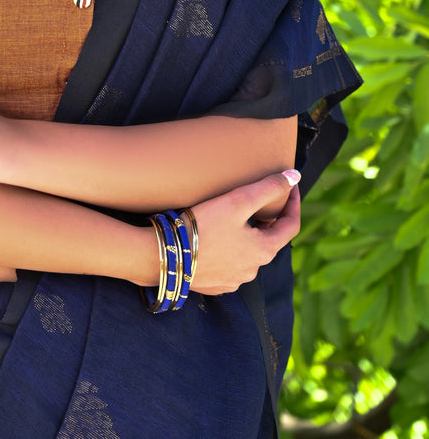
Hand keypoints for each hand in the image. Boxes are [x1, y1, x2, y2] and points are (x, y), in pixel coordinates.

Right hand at [188, 170, 300, 294]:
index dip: (292, 203)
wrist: (166, 256)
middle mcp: (253, 270)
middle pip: (269, 240)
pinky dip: (229, 249)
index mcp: (264, 250)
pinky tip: (217, 238)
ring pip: (249, 253)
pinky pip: (230, 264)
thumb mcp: (237, 201)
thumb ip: (267, 188)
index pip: (290, 225)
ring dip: (247, 236)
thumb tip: (295, 177)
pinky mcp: (216, 284)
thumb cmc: (203, 226)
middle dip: (267, 219)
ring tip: (234, 218)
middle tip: (259, 199)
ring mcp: (234, 279)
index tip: (289, 187)